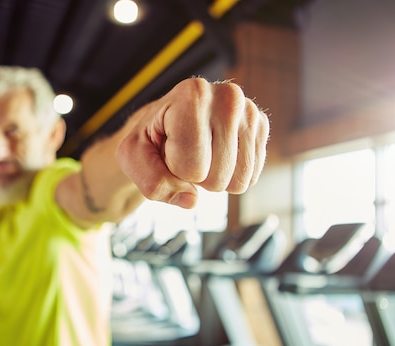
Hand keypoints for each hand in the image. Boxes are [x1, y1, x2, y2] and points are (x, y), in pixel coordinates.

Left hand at [116, 77, 268, 208]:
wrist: (167, 123)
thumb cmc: (149, 140)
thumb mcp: (133, 158)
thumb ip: (152, 183)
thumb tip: (191, 200)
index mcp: (191, 95)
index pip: (192, 167)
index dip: (174, 170)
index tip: (168, 148)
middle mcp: (227, 96)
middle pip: (217, 177)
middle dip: (196, 177)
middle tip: (184, 153)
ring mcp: (248, 110)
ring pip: (239, 181)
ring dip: (214, 178)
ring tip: (200, 153)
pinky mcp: (261, 125)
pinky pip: (251, 176)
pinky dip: (231, 175)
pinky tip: (217, 154)